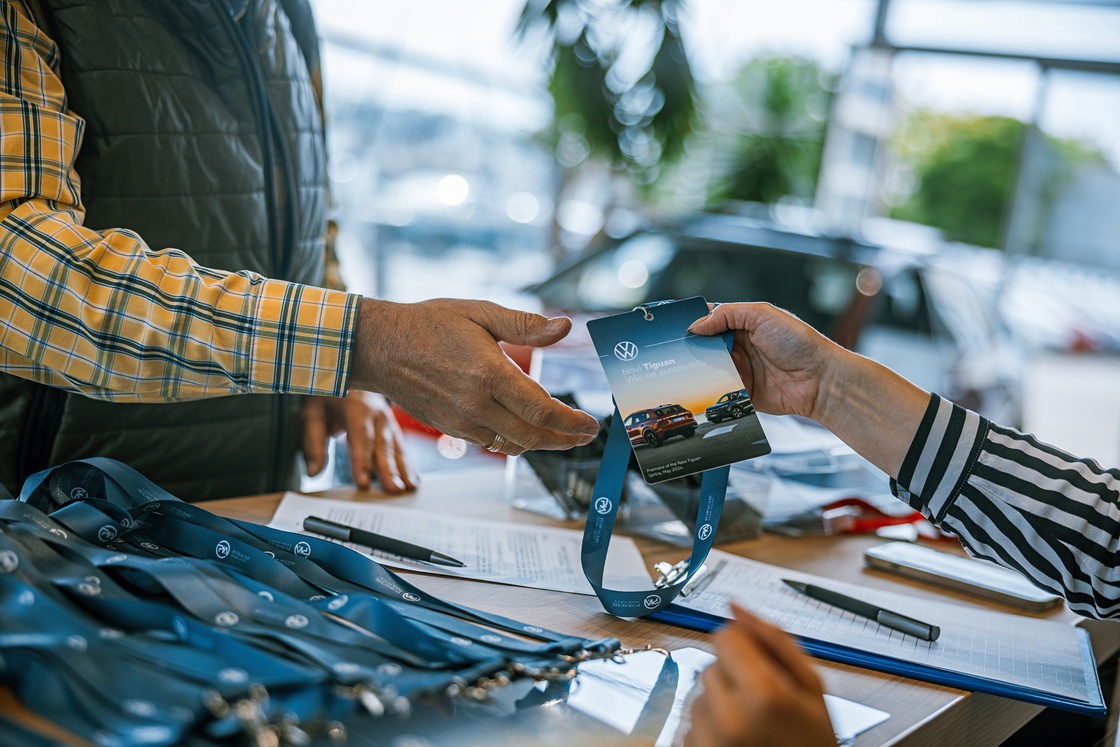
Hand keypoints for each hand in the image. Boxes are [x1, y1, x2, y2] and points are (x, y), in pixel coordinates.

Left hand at [301, 391, 417, 492]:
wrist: (351, 371)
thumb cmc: (330, 394)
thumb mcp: (313, 412)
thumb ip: (313, 442)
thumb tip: (313, 471)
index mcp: (356, 406)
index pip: (360, 437)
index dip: (362, 460)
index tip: (364, 482)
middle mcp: (377, 412)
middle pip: (383, 444)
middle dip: (389, 469)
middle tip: (394, 490)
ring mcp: (388, 419)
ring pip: (397, 447)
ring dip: (404, 468)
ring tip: (409, 488)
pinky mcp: (393, 427)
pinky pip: (402, 448)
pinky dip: (409, 465)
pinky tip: (414, 480)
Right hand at [347, 298, 599, 454]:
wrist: (380, 346)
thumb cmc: (428, 324)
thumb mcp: (479, 311)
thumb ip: (524, 323)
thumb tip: (564, 328)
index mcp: (488, 373)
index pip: (541, 410)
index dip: (571, 423)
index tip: (591, 425)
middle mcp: (475, 403)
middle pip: (532, 436)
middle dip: (564, 440)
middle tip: (583, 435)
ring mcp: (461, 421)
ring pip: (512, 445)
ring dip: (541, 444)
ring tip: (561, 436)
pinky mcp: (450, 428)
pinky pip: (491, 443)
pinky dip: (515, 441)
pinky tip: (526, 430)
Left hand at [684, 604, 833, 746]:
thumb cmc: (811, 745)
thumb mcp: (811, 690)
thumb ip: (774, 640)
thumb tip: (737, 607)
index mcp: (763, 693)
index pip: (725, 636)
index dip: (744, 647)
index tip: (760, 665)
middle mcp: (729, 716)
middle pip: (712, 664)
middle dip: (734, 677)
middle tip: (763, 705)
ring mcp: (707, 738)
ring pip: (700, 693)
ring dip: (721, 703)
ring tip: (752, 726)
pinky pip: (691, 722)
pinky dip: (710, 727)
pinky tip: (736, 740)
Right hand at [687, 302, 840, 421]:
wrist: (819, 380)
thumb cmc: (800, 343)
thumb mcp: (762, 315)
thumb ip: (727, 315)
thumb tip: (698, 323)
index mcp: (745, 324)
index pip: (712, 319)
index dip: (694, 320)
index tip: (675, 324)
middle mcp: (741, 346)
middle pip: (706, 345)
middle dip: (692, 346)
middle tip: (676, 347)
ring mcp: (741, 370)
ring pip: (709, 368)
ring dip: (700, 368)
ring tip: (688, 366)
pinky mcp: (743, 391)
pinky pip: (720, 390)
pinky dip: (711, 388)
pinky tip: (703, 385)